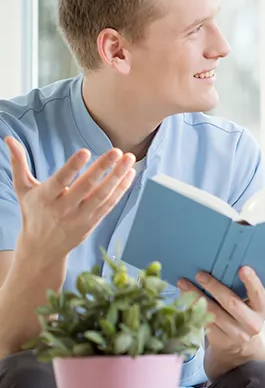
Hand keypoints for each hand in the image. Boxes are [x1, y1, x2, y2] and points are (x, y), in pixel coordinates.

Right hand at [4, 136, 135, 259]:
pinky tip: (130, 173)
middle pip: (86, 187)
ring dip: (118, 176)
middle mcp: (64, 208)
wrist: (42, 248)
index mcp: (45, 198)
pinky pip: (109, 204)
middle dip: (103, 168)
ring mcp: (81, 217)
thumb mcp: (23, 189)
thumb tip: (8, 139)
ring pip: (102, 195)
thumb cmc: (33, 212)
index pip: (60, 180)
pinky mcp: (93, 222)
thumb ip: (19, 164)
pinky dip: (121, 189)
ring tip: (129, 159)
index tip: (85, 151)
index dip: (72, 167)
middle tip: (116, 151)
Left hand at [178, 266, 264, 378]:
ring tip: (184, 284)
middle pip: (231, 303)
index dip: (251, 281)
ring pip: (213, 313)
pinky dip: (193, 309)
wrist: (242, 344)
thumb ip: (244, 289)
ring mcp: (236, 334)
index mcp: (263, 309)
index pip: (258, 293)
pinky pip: (204, 322)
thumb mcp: (252, 304)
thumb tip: (225, 265)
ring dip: (197, 297)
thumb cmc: (245, 313)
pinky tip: (185, 299)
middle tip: (200, 274)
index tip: (242, 268)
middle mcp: (252, 324)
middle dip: (214, 287)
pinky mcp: (220, 340)